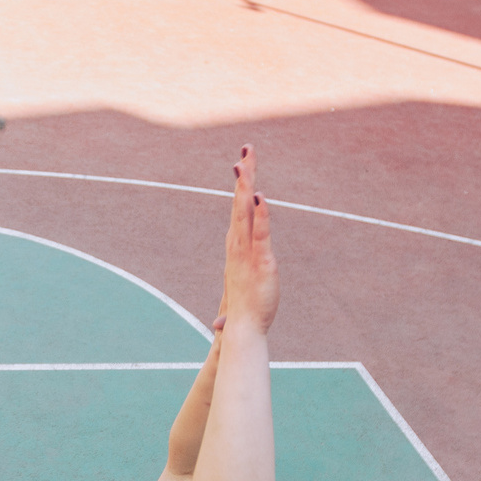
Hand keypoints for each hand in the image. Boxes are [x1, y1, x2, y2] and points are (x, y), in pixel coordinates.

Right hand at [220, 147, 277, 333]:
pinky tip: (260, 196)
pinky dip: (261, 214)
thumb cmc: (242, 313)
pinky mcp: (261, 261)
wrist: (243, 330)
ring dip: (245, 186)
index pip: (238, 211)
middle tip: (246, 150)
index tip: (242, 165)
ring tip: (245, 163)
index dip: (241, 188)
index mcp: (236, 248)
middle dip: (243, 175)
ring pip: (245, 212)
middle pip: (239, 203)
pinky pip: (260, 233)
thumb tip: (218, 320)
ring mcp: (247, 252)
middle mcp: (238, 245)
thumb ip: (230, 300)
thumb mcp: (238, 296)